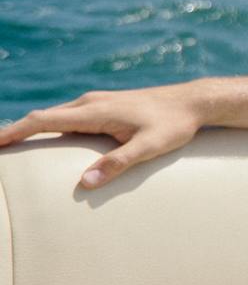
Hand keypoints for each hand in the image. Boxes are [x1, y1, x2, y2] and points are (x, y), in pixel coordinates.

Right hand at [0, 85, 206, 188]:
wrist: (193, 102)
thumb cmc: (174, 125)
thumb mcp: (149, 147)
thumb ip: (118, 163)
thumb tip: (84, 183)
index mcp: (94, 111)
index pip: (42, 120)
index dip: (14, 131)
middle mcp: (89, 102)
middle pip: (43, 117)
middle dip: (16, 133)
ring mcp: (96, 102)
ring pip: (55, 116)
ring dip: (32, 130)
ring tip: (11, 149)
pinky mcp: (104, 105)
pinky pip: (69, 117)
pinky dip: (51, 128)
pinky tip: (47, 142)